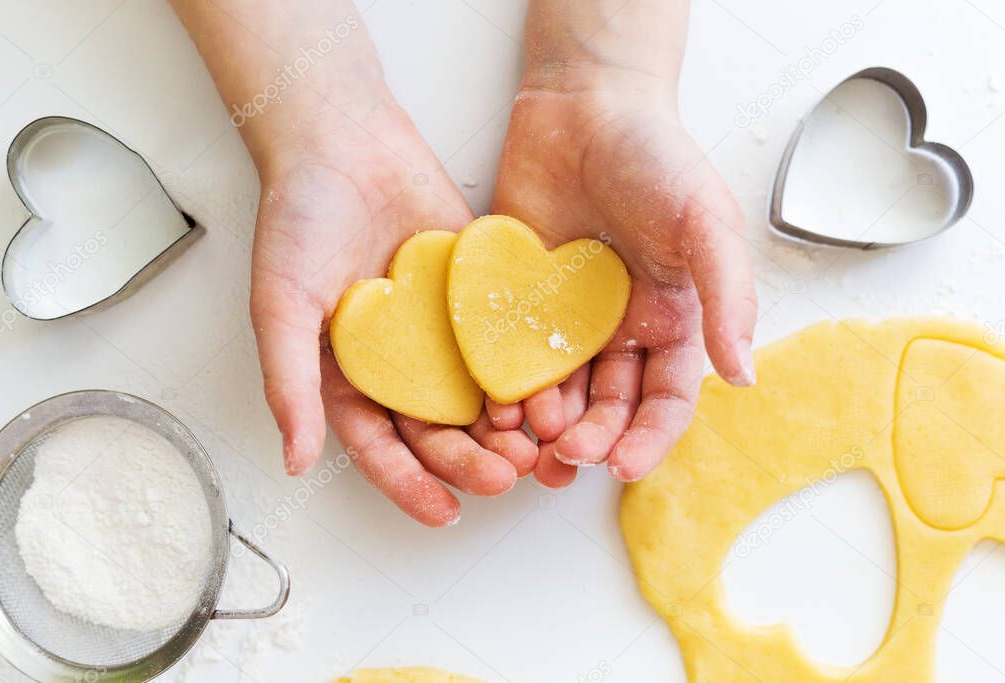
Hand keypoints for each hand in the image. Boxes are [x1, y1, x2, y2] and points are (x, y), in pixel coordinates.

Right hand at [250, 97, 537, 525]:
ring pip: (475, 393)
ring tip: (535, 449)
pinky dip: (522, 369)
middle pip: (436, 429)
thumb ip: (289, 381)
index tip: (443, 514)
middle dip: (468, 460)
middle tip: (504, 478)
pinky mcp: (475, 297)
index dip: (409, 483)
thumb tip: (295, 462)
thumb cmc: (298, 219)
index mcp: (348, 375)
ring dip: (504, 427)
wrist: (344, 141)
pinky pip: (501, 340)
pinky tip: (549, 390)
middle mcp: (398, 362)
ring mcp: (440, 331)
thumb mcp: (281, 304)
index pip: (380, 445)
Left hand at [490, 71, 756, 486]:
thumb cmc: (656, 157)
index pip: (666, 400)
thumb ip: (728, 298)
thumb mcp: (706, 223)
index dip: (649, 439)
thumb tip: (744, 376)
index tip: (622, 466)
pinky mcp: (519, 302)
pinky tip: (495, 405)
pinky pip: (510, 356)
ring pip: (558, 393)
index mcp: (671, 320)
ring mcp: (566, 319)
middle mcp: (620, 330)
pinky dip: (505, 387)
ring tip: (529, 441)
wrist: (583, 105)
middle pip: (609, 407)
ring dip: (546, 425)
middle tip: (569, 454)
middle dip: (593, 438)